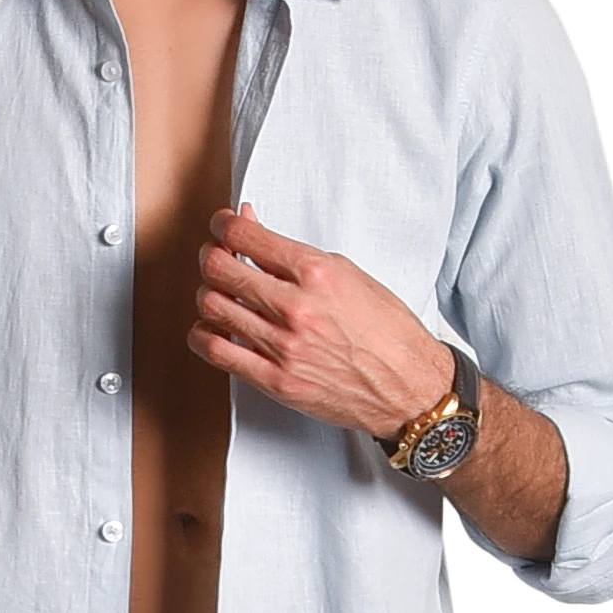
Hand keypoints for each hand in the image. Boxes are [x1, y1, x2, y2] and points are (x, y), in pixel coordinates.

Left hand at [189, 204, 454, 441]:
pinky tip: (214, 329)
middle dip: (212, 255)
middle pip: (219, 268)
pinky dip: (204, 334)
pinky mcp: (275, 380)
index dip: (224, 225)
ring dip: (209, 293)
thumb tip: (253, 230)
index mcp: (317, 273)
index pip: (245, 236)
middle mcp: (297, 307)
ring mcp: (283, 346)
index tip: (222, 225)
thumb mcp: (349, 275)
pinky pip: (216, 351)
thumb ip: (297, 255)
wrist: (408, 387)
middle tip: (218, 256)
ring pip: (212, 306)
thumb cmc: (387, 332)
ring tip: (221, 293)